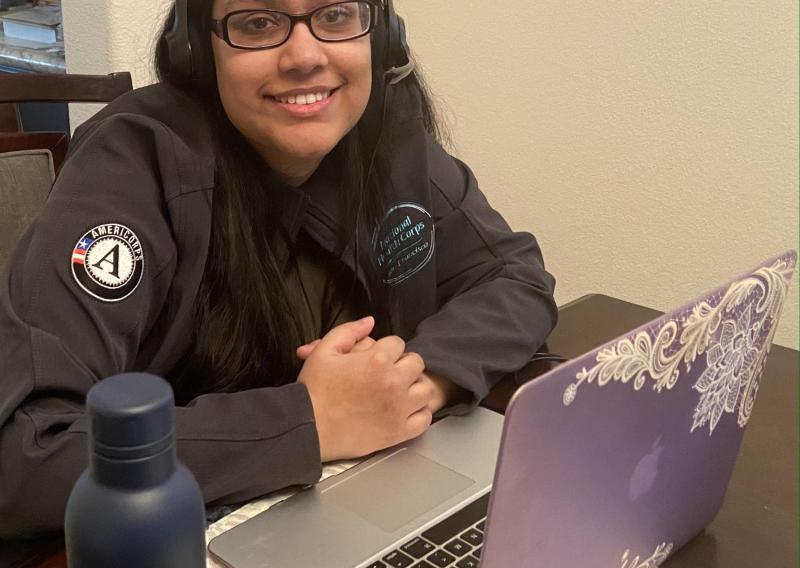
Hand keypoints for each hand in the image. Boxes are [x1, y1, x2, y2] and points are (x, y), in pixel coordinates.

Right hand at [298, 328, 464, 414]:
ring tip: (401, 390)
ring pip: (426, 389)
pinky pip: (424, 419)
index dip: (387, 348)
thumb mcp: (324, 351)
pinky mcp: (398, 432)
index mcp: (377, 360)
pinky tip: (405, 410)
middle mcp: (393, 382)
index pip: (398, 343)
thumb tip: (370, 321)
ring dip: (416, 387)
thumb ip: (349, 331)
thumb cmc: (313, 390)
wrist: (306, 427)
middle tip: (389, 373)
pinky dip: (419, 413)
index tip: (377, 358)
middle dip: (403, 364)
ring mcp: (398, 409)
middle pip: (416, 363)